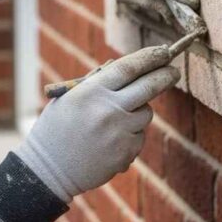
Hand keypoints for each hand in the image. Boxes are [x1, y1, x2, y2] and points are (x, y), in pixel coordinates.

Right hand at [14, 46, 178, 201]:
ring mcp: (119, 132)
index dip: (150, 57)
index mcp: (91, 91)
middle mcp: (108, 109)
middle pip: (148, 87)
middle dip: (165, 76)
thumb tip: (130, 68)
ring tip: (115, 121)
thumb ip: (97, 83)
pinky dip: (131, 135)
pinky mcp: (125, 152)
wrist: (47, 170)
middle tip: (174, 71)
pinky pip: (140, 136)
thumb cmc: (56, 130)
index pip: (128, 67)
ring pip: (146, 113)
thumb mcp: (69, 98)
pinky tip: (109, 142)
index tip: (164, 51)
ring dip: (139, 111)